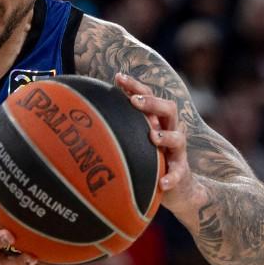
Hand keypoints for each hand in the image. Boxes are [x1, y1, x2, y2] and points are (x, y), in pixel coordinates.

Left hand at [114, 73, 201, 214]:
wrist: (179, 187)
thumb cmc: (149, 157)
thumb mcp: (134, 139)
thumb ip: (117, 126)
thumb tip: (82, 115)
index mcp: (156, 120)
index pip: (148, 96)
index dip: (135, 86)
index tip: (118, 77)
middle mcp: (169, 130)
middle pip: (169, 109)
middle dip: (152, 102)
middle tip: (135, 101)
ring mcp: (177, 151)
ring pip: (179, 138)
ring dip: (166, 136)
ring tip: (153, 136)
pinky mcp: (181, 172)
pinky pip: (179, 174)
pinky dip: (171, 177)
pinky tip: (162, 183)